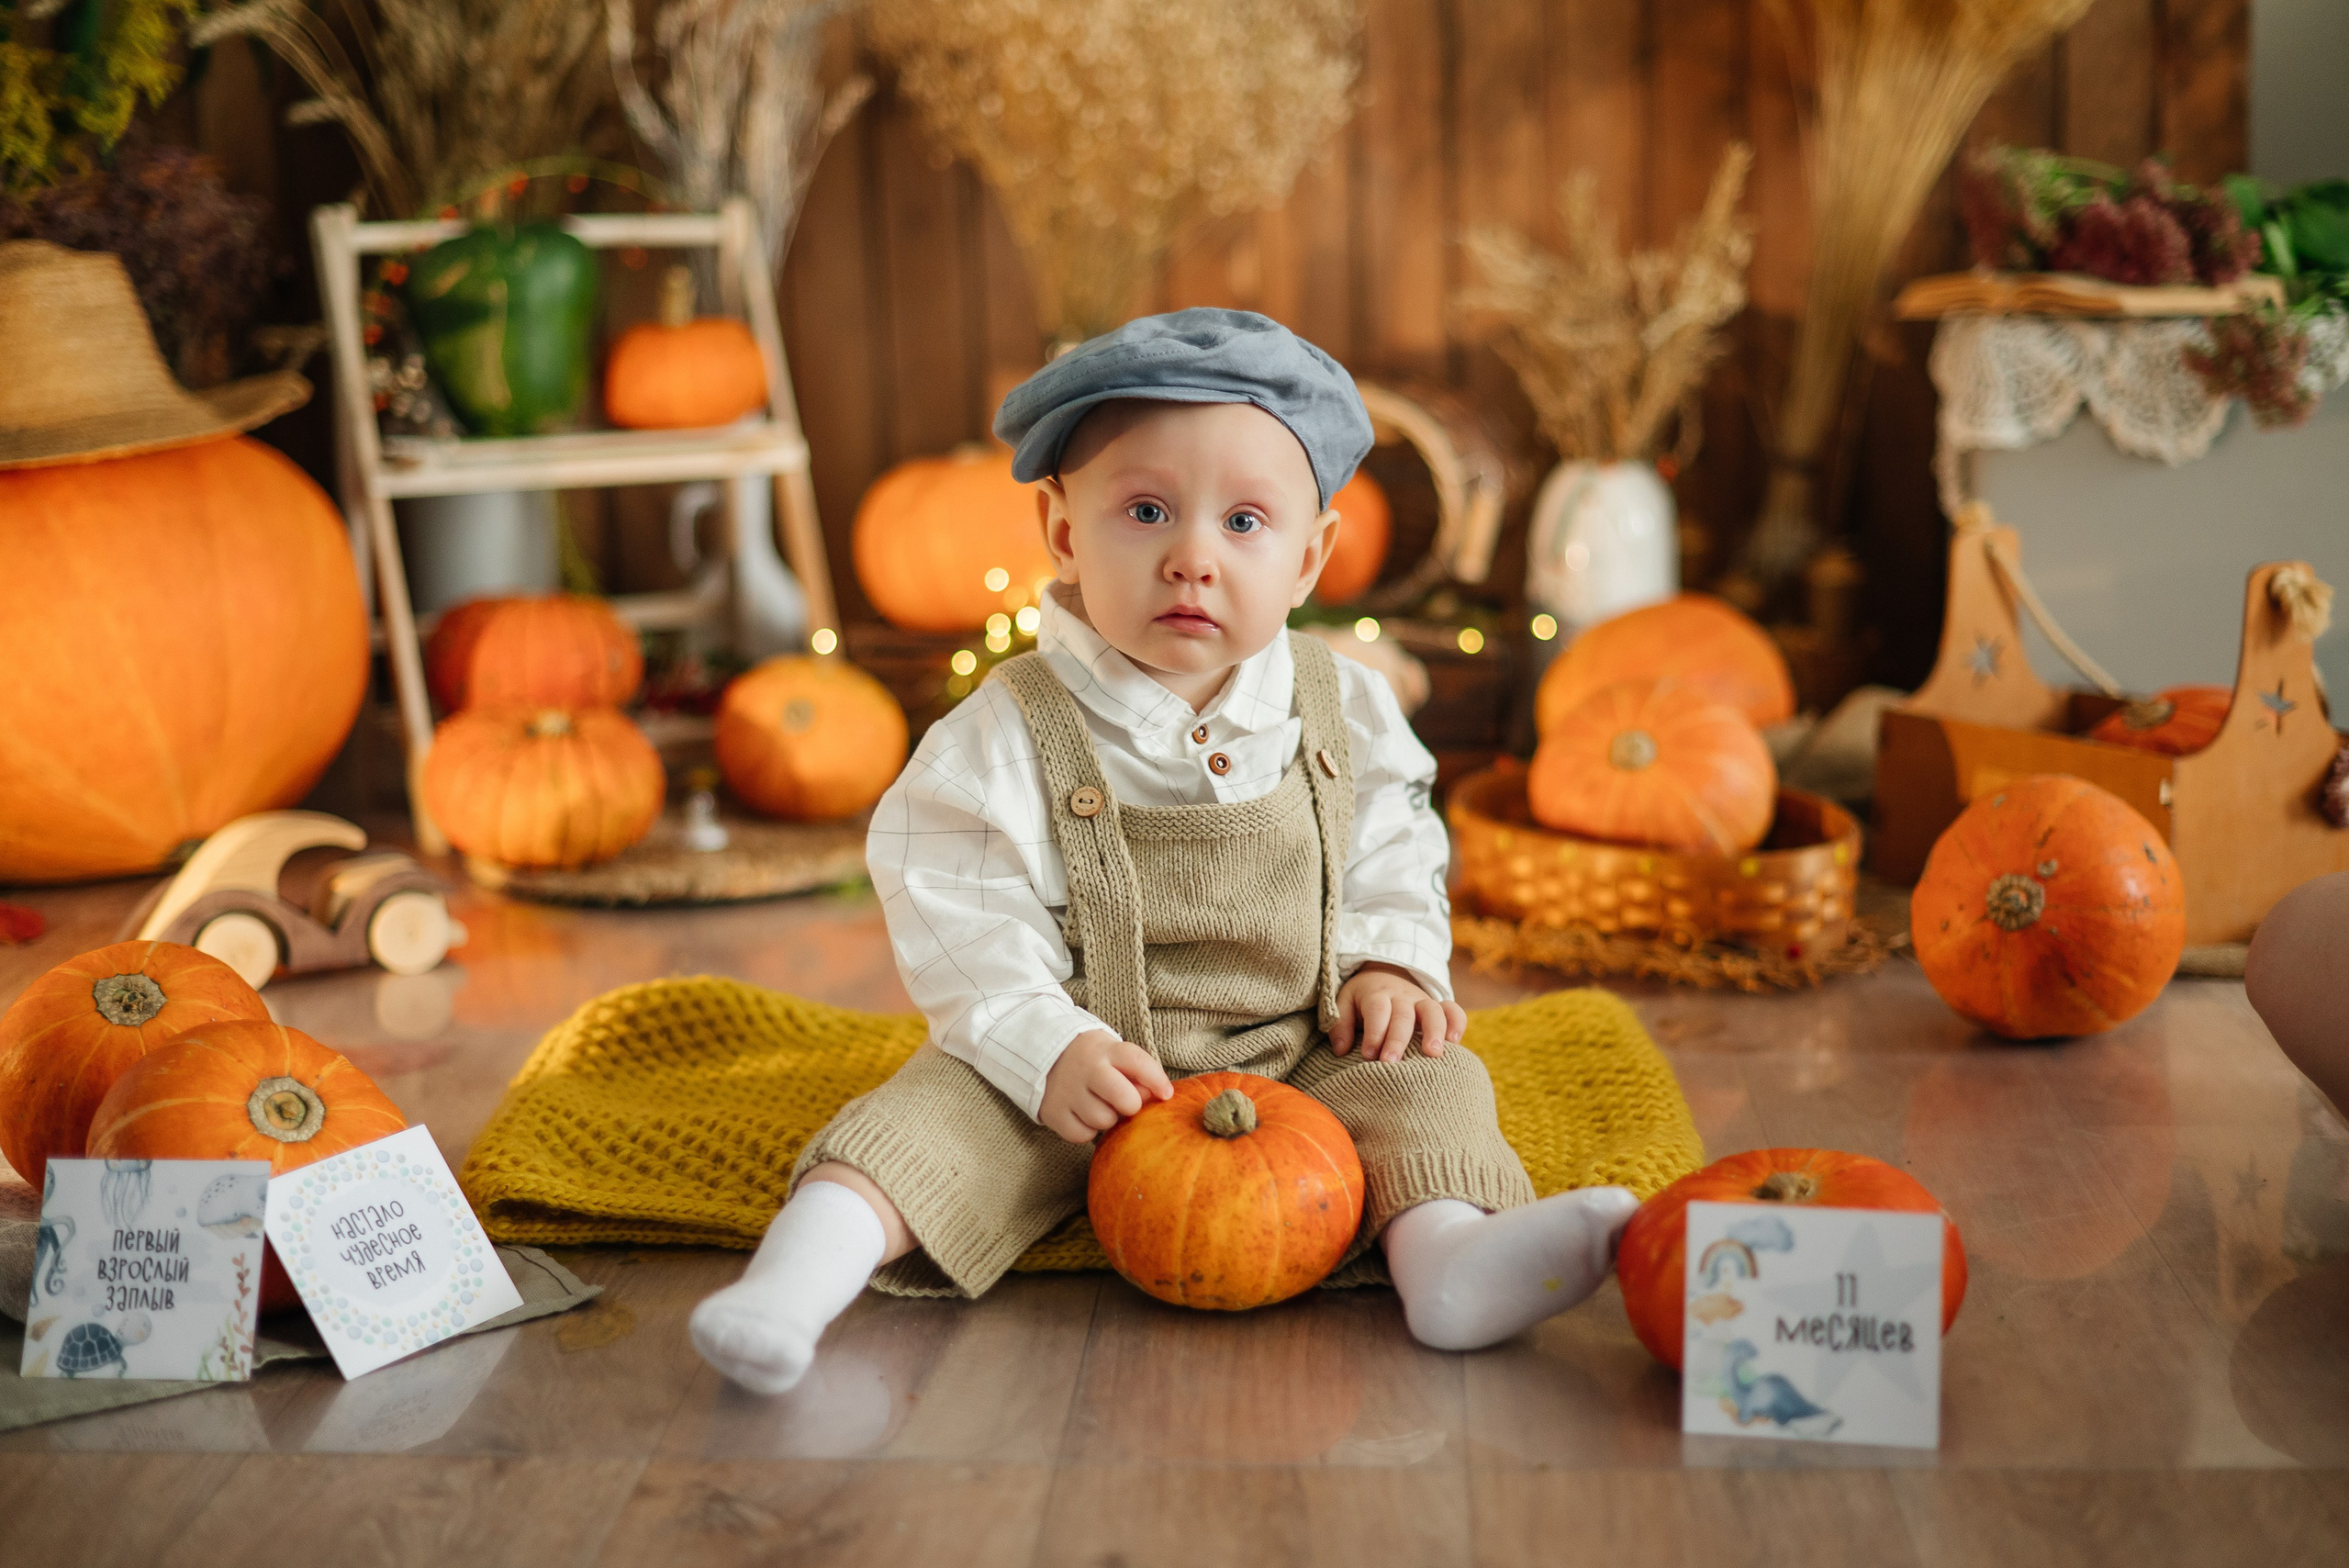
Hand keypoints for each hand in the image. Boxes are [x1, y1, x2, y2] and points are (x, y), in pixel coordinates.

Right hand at [1040, 1029, 1172, 1143]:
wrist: (1044, 1055)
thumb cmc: (1094, 1060)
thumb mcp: (1114, 1054)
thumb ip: (1137, 1072)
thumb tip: (1156, 1097)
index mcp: (1106, 1050)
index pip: (1138, 1062)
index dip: (1157, 1079)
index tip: (1166, 1094)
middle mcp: (1086, 1068)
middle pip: (1124, 1098)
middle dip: (1131, 1105)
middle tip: (1125, 1103)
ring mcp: (1067, 1090)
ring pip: (1103, 1120)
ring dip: (1108, 1119)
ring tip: (1100, 1106)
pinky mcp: (1052, 1111)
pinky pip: (1082, 1135)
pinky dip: (1087, 1130)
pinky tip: (1084, 1115)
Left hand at [1332, 963, 1465, 1061]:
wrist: (1385, 975)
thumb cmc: (1362, 999)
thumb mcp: (1345, 1003)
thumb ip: (1341, 1024)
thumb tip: (1341, 1050)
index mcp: (1376, 994)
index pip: (1377, 1011)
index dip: (1374, 1032)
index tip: (1368, 1055)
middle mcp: (1402, 997)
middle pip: (1403, 1015)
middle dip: (1398, 1039)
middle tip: (1391, 1062)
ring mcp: (1422, 1001)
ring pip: (1432, 1010)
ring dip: (1434, 1031)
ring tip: (1433, 1054)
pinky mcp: (1438, 1008)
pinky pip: (1453, 1010)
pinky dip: (1457, 1023)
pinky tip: (1454, 1043)